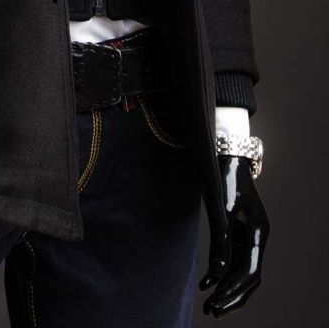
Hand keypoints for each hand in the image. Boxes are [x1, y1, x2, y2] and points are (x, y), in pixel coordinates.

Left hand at [200, 155, 269, 316]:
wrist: (226, 156)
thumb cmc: (224, 178)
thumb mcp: (221, 208)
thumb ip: (219, 241)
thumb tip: (214, 274)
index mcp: (258, 232)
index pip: (251, 272)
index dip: (235, 291)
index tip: (218, 304)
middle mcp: (257, 237)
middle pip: (249, 277)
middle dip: (231, 296)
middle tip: (211, 312)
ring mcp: (249, 236)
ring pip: (242, 271)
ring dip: (227, 289)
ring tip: (209, 307)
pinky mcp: (238, 233)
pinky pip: (233, 260)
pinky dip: (223, 275)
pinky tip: (208, 286)